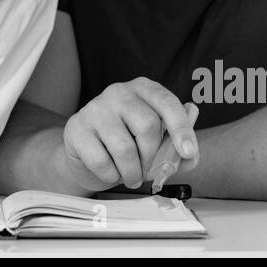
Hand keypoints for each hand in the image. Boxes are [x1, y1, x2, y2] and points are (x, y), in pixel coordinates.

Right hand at [60, 78, 198, 190]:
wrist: (86, 155)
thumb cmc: (128, 144)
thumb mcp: (155, 143)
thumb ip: (176, 149)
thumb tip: (189, 157)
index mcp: (144, 89)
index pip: (167, 102)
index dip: (181, 128)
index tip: (188, 152)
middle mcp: (119, 92)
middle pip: (147, 126)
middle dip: (152, 157)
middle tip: (147, 171)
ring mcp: (95, 108)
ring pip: (124, 148)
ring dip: (132, 172)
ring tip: (131, 176)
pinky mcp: (76, 127)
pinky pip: (100, 160)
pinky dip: (111, 175)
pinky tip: (110, 172)